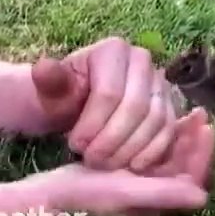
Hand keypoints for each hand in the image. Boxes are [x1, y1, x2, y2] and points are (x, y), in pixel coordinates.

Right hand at [22, 107, 214, 215]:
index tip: (205, 126)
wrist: (46, 195)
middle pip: (185, 166)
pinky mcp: (126, 173)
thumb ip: (162, 193)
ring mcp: (140, 184)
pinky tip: (158, 118)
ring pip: (171, 157)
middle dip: (194, 140)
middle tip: (199, 113)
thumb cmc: (84, 196)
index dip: (202, 153)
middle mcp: (152, 196)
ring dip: (179, 136)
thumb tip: (202, 197)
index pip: (193, 179)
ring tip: (185, 113)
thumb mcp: (123, 191)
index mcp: (156, 205)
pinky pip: (153, 152)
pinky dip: (160, 136)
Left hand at [30, 37, 177, 172]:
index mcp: (113, 49)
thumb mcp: (51, 89)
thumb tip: (44, 69)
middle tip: (92, 161)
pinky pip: (169, 130)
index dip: (93, 125)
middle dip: (112, 140)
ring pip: (155, 120)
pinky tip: (132, 166)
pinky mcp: (170, 105)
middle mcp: (143, 60)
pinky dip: (153, 152)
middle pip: (136, 107)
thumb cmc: (65, 96)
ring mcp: (160, 82)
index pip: (109, 93)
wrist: (80, 104)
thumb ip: (48, 81)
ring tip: (107, 165)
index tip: (75, 146)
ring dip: (131, 149)